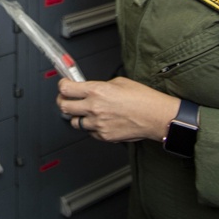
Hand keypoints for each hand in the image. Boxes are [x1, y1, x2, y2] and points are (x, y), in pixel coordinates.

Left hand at [57, 77, 179, 143]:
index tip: (64, 85)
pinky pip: (90, 132)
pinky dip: (92, 127)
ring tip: (87, 112)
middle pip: (64, 107)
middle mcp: (94, 108)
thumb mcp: (118, 82)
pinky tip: (100, 121)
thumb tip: (89, 89)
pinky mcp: (104, 136)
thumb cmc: (143, 98)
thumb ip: (99, 86)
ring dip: (78, 116)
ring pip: (75, 122)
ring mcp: (98, 124)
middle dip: (63, 102)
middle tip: (67, 99)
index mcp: (96, 91)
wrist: (156, 116)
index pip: (66, 88)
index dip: (62, 86)